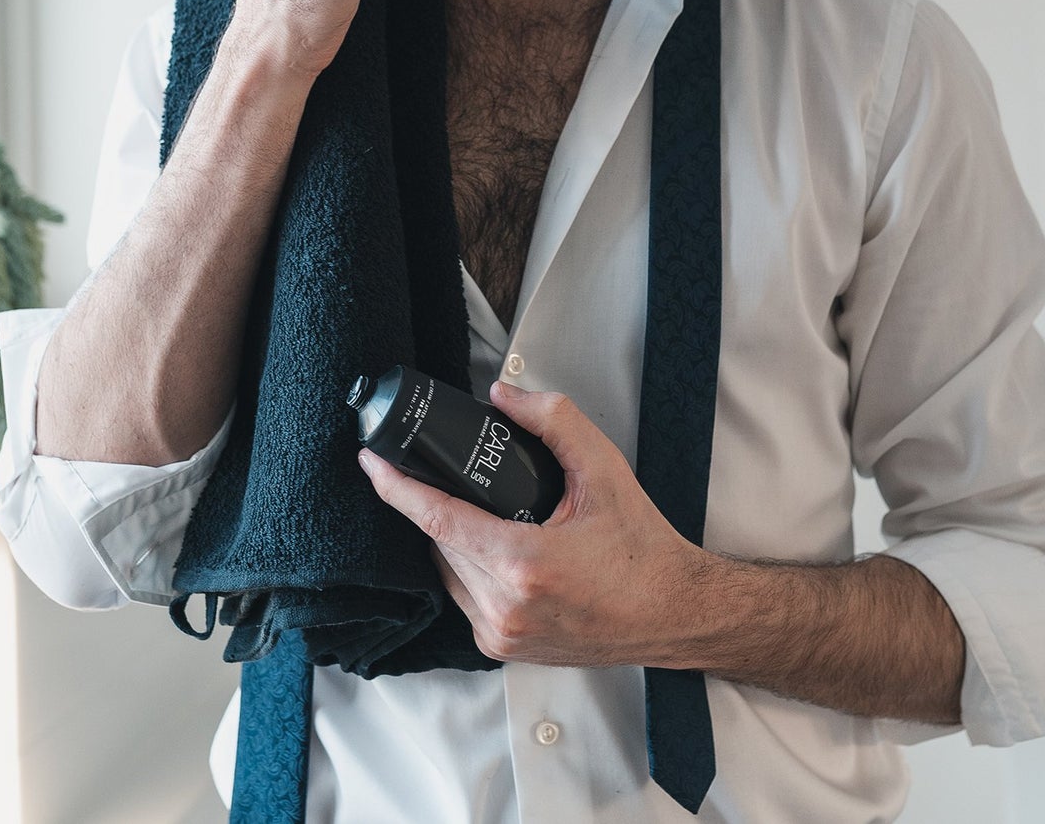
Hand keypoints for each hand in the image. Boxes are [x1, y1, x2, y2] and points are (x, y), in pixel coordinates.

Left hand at [358, 380, 706, 668]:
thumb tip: (504, 394)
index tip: (371, 460)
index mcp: (523, 565)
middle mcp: (504, 608)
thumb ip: (553, 420)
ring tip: (482, 507)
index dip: (398, 487)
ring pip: (447, 572)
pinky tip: (491, 544)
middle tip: (450, 471)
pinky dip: (468, 567)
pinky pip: (464, 597)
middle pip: (440, 542)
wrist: (673, 613)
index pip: (438, 519)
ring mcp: (501, 636)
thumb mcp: (604, 469)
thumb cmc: (643, 549)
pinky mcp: (503, 649)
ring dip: (452, 537)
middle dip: (438, 502)